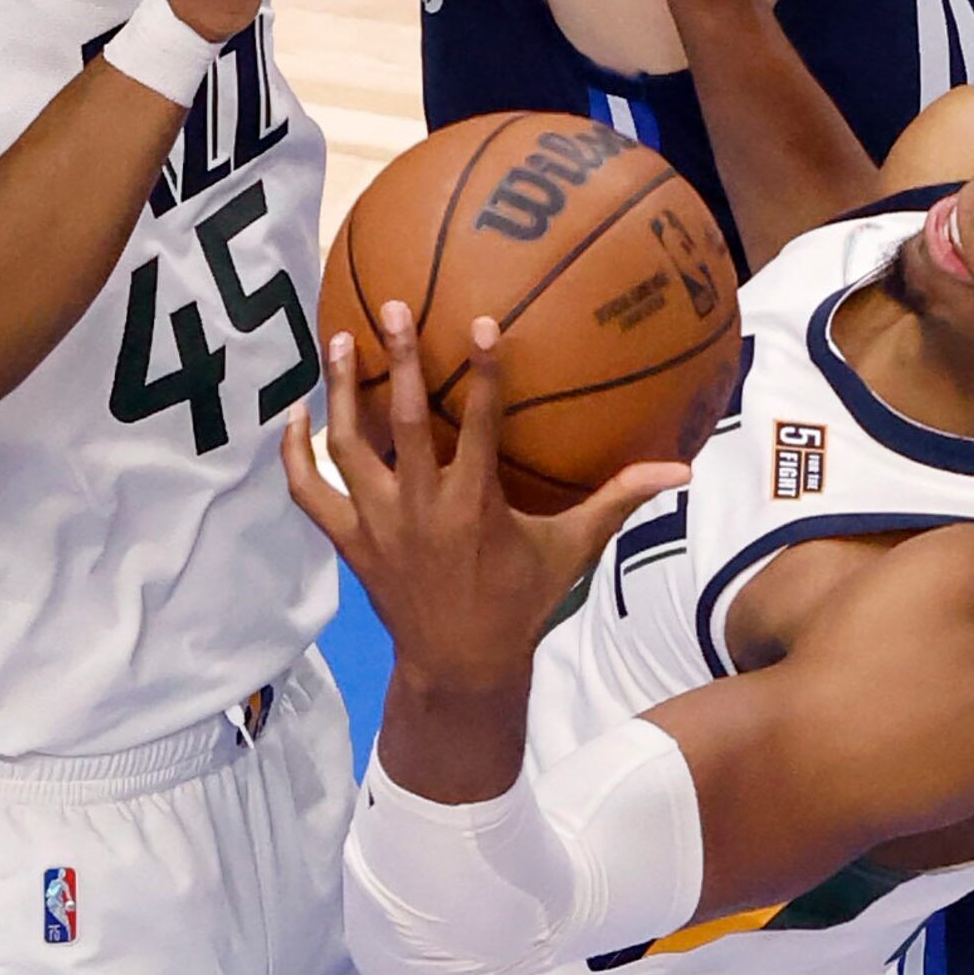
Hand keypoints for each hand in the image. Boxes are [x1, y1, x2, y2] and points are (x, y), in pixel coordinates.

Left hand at [283, 302, 687, 695]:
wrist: (458, 666)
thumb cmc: (518, 600)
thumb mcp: (570, 551)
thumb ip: (617, 501)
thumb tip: (680, 472)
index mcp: (475, 506)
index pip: (480, 428)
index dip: (483, 375)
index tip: (480, 323)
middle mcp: (421, 509)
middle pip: (402, 425)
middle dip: (395, 364)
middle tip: (391, 309)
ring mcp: (378, 524)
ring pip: (347, 449)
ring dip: (340, 393)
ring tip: (339, 340)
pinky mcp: (349, 540)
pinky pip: (309, 492)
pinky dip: (295, 453)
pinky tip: (293, 413)